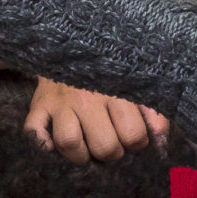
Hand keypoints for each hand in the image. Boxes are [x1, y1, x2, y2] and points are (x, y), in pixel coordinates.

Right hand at [27, 77, 169, 161]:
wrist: (72, 42)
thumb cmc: (110, 71)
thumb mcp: (137, 85)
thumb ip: (155, 112)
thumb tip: (162, 144)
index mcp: (117, 92)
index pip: (133, 135)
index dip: (137, 143)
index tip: (133, 136)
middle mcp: (88, 97)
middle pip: (104, 145)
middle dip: (111, 153)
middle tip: (110, 143)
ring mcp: (61, 103)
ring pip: (69, 142)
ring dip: (79, 154)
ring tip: (86, 149)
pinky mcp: (38, 105)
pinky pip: (34, 132)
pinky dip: (43, 143)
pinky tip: (53, 144)